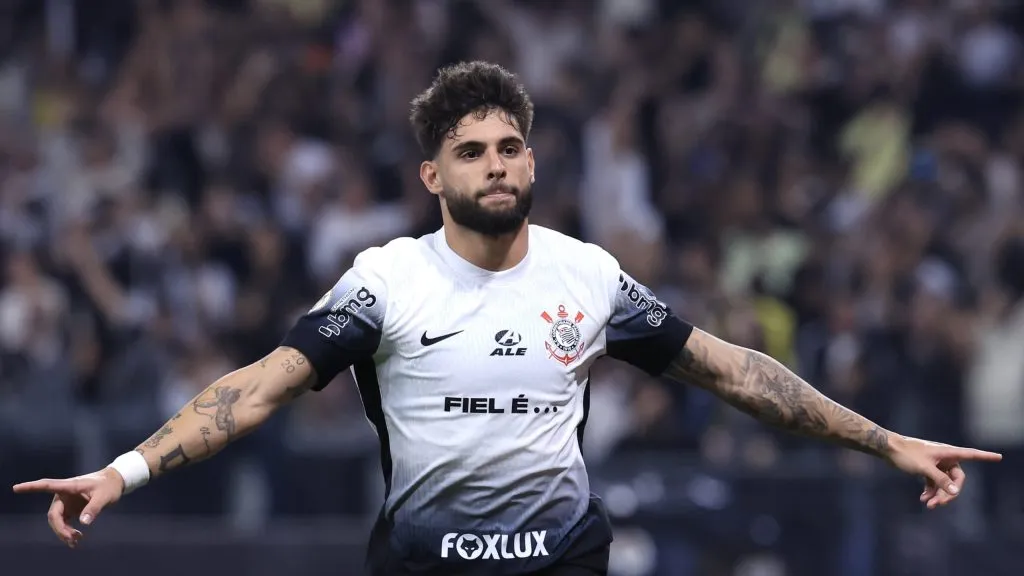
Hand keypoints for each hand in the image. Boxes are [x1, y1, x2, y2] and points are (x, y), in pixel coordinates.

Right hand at [12, 468, 124, 547]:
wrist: (115, 484)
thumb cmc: (108, 486)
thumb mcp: (105, 496)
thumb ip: (94, 508)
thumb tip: (83, 523)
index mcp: (69, 486)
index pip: (47, 486)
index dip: (31, 487)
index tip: (16, 489)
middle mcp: (64, 495)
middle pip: (54, 514)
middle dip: (60, 528)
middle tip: (73, 538)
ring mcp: (66, 503)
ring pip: (57, 521)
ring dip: (64, 532)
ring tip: (77, 541)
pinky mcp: (71, 510)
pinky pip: (64, 523)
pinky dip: (68, 532)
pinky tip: (75, 540)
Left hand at [886, 435, 1001, 508]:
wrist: (887, 449)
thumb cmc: (906, 454)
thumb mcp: (925, 469)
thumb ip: (941, 480)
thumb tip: (955, 492)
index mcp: (948, 452)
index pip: (971, 455)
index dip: (986, 457)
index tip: (999, 457)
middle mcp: (945, 458)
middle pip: (956, 479)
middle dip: (949, 493)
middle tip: (940, 504)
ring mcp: (936, 464)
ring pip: (944, 483)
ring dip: (939, 495)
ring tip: (929, 505)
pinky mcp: (927, 469)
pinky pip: (934, 483)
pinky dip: (930, 492)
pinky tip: (924, 499)